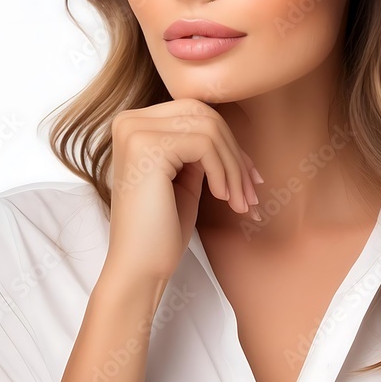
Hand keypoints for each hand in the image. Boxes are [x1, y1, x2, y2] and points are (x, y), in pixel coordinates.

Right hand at [104, 98, 261, 282]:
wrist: (138, 267)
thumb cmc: (161, 229)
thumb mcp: (185, 178)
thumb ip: (199, 150)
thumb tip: (234, 138)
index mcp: (135, 125)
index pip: (195, 113)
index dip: (229, 143)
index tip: (250, 177)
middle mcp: (129, 122)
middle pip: (204, 114)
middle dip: (235, 153)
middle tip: (251, 192)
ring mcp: (135, 132)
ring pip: (209, 129)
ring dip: (234, 168)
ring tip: (240, 202)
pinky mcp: (146, 147)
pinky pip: (205, 145)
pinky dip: (222, 172)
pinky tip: (222, 198)